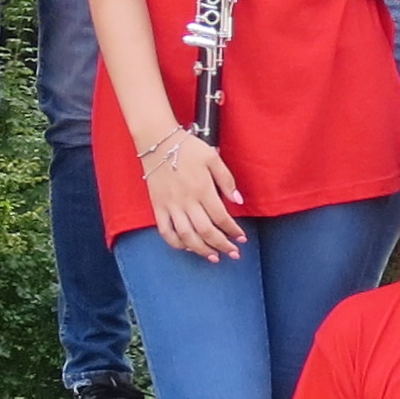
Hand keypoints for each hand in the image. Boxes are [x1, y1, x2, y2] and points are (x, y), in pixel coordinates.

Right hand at [141, 125, 245, 259]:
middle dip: (222, 245)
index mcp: (203, 188)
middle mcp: (187, 201)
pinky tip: (187, 247)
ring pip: (187, 236)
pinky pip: (165, 231)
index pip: (221, 217)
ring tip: (214, 257)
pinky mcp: (158, 207)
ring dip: (202, 250)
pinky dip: (176, 243)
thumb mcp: (212, 157)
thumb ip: (226, 180)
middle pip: (206, 231)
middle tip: (233, 253)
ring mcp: (171, 205)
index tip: (241, 238)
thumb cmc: (187, 148)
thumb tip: (238, 200)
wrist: (157, 142)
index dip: (233, 230)